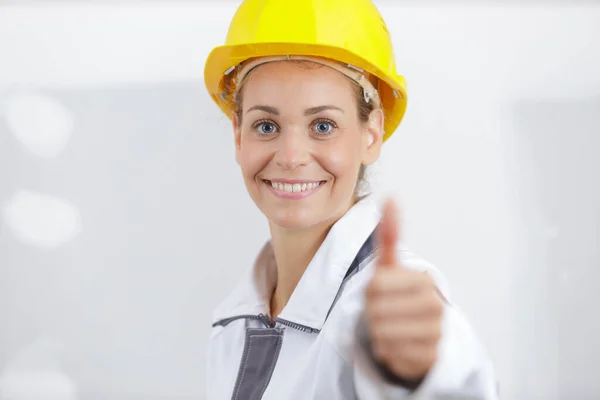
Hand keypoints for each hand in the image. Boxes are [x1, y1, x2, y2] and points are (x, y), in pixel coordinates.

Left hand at [365, 199, 442, 380]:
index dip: (369, 291)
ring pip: (382, 333)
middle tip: (384, 310)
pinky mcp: (428, 359)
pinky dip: (385, 350)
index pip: (375, 286)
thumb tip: (390, 197)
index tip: (380, 291)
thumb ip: (390, 234)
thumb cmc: (398, 295)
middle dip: (372, 312)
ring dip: (377, 332)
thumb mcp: (390, 266)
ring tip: (390, 326)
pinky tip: (396, 343)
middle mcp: (434, 306)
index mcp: (424, 280)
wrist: (418, 334)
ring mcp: (434, 334)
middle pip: (376, 310)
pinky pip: (390, 354)